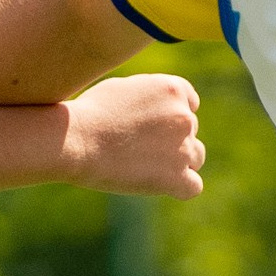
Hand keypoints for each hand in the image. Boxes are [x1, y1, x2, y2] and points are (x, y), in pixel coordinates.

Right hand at [63, 75, 204, 199]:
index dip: (171, 117)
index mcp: (173, 89)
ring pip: (196, 157)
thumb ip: (148, 96)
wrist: (79, 140)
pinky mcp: (175, 177)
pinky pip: (193, 186)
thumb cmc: (91, 114)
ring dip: (179, 162)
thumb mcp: (123, 88)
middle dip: (170, 139)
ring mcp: (183, 148)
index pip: (190, 103)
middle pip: (190, 131)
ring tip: (148, 166)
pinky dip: (179, 187)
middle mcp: (184, 116)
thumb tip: (156, 109)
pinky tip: (160, 185)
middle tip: (139, 148)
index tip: (152, 127)